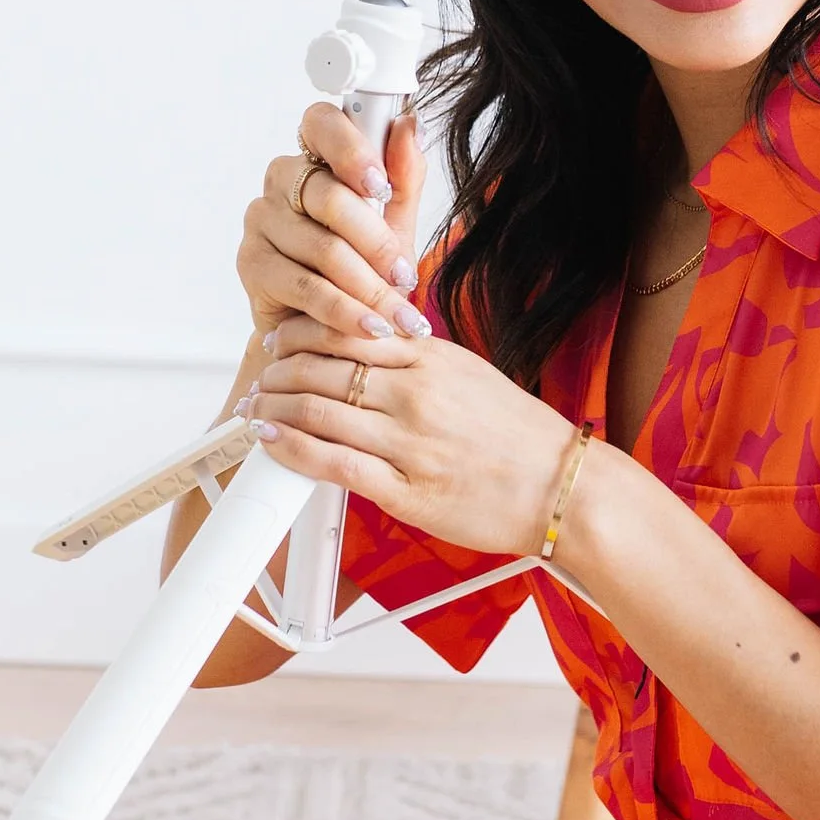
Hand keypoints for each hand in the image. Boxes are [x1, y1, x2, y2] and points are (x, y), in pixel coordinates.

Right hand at [237, 104, 430, 349]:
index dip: (352, 151)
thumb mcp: (394, 222)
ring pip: (322, 248)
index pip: (322, 124)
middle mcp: (281, 180)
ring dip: (369, 288)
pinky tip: (372, 329)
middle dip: (375, 242)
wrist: (327, 323)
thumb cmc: (363, 264)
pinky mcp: (251, 263)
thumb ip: (403, 177)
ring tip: (401, 316)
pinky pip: (305, 287)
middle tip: (405, 275)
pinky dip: (345, 312)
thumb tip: (408, 126)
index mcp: (315, 155)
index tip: (381, 187)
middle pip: (327, 197)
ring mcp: (260, 220)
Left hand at [244, 323, 574, 557]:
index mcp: (431, 359)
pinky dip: (294, 450)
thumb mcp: (470, 374)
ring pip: (318, 411)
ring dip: (274, 408)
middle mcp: (416, 393)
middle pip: (321, 366)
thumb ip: (418, 360)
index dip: (300, 332)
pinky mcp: (406, 490)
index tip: (281, 339)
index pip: (346, 329)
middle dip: (277, 371)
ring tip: (257, 411)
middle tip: (260, 379)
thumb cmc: (519, 437)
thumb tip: (371, 345)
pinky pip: (334, 464)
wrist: (561, 488)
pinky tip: (273, 442)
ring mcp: (409, 442)